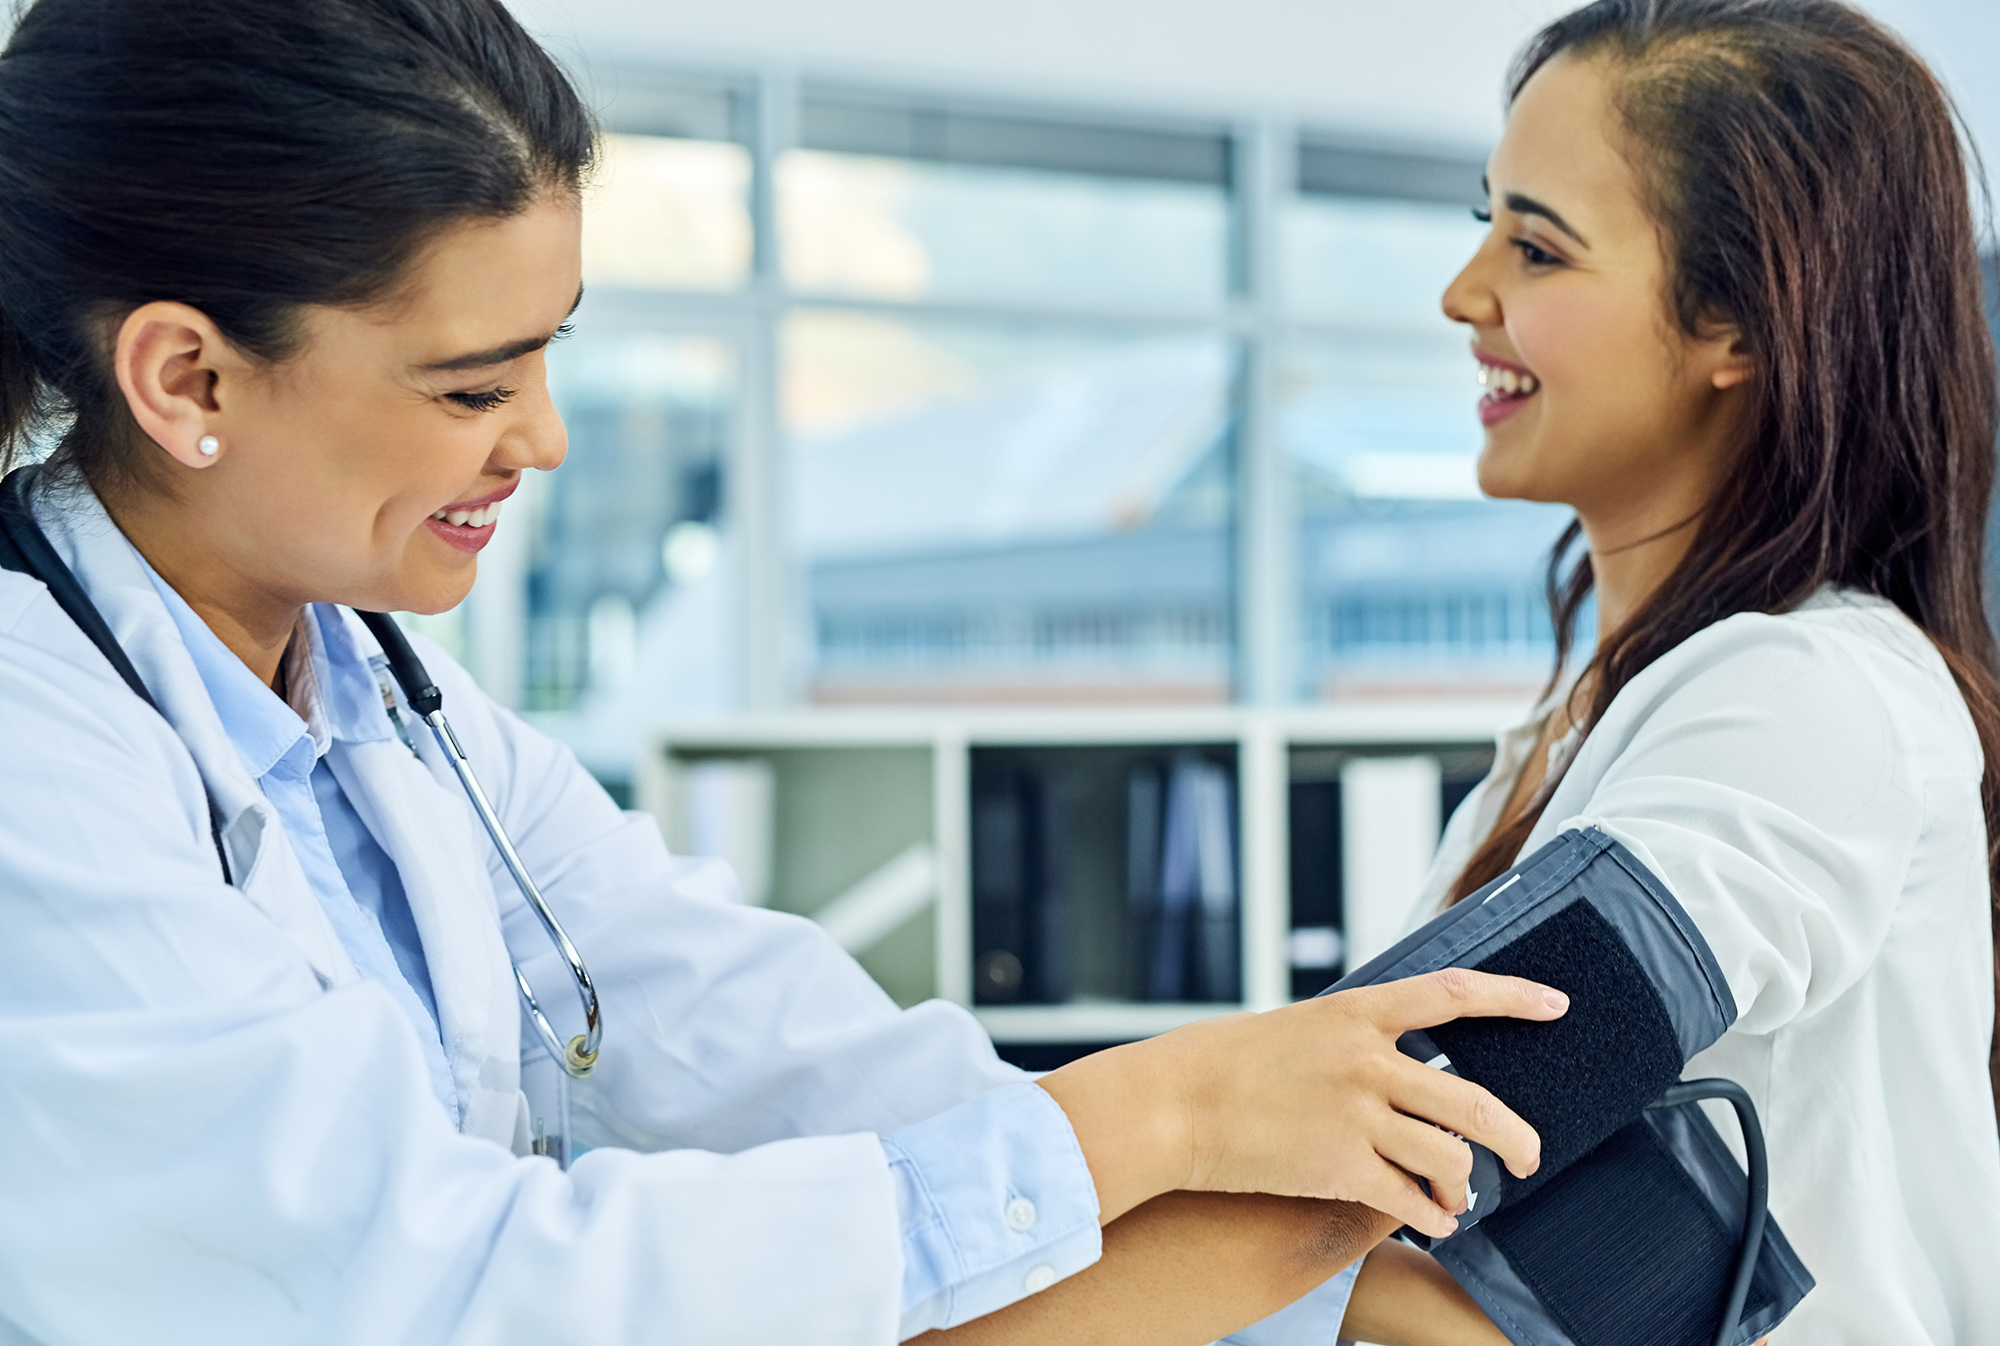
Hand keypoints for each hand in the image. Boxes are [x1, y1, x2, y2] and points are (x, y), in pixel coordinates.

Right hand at [1037, 969, 1565, 1237]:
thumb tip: (1398, 1061)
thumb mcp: (1296, 1028)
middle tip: (1530, 1154)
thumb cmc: (1224, 1062)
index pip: (1453, 995)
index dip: (1513, 997)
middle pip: (1474, 1102)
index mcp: (1356, 1012)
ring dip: (1467, 1186)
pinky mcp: (1339, 1167)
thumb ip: (1352, 1039)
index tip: (1555, 1005)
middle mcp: (1367, 1060)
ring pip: (1451, 1157)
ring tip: (1462, 1199)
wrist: (1172, 1103)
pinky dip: (1433, 1218)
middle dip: (1516, 1137)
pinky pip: (1411, 1200)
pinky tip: (1435, 1224)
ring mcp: (1356, 1115)